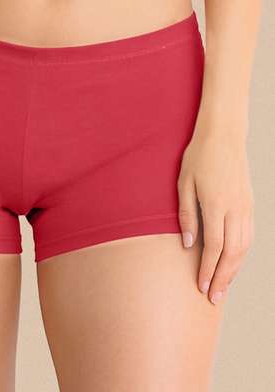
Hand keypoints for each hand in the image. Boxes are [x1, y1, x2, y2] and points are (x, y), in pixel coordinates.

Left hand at [177, 127, 254, 304]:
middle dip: (222, 278)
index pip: (213, 246)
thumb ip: (186, 214)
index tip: (201, 287)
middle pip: (232, 253)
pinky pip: (249, 237)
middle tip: (214, 298)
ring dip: (234, 270)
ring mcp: (246, 207)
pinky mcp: (250, 205)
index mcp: (216, 204)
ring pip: (244, 248)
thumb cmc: (198, 157)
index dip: (207, 269)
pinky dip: (242, 255)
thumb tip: (188, 244)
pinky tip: (233, 264)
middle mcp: (235, 209)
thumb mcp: (184, 182)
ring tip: (223, 287)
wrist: (224, 136)